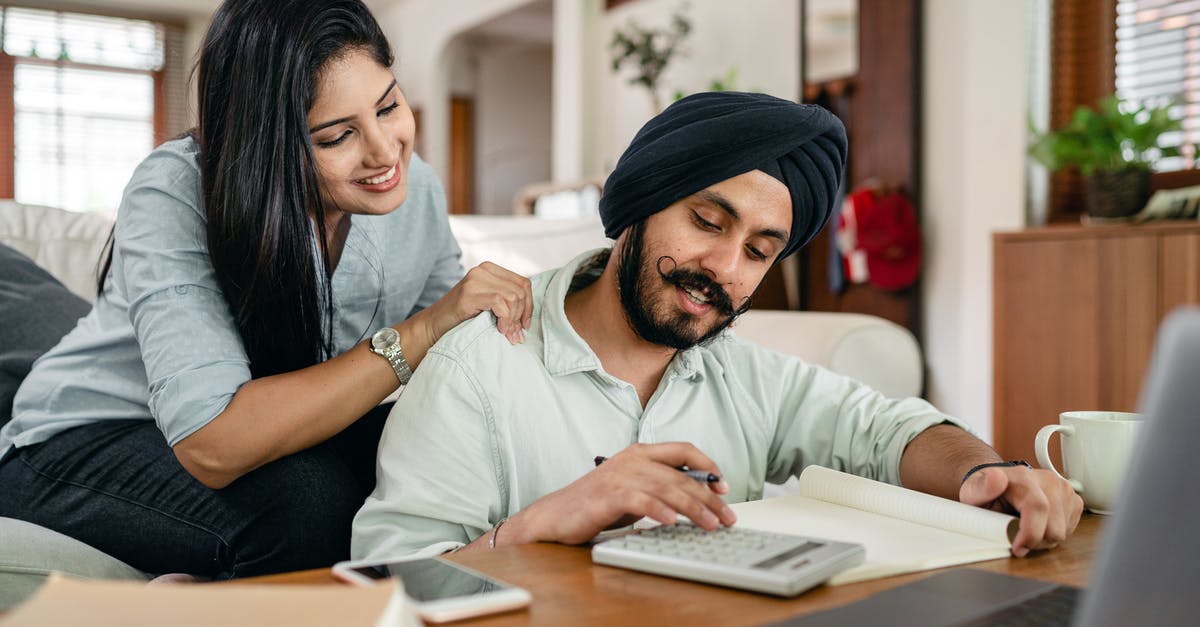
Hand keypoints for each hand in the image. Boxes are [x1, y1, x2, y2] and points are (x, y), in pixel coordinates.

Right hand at [424, 262, 532, 344]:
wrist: (433, 326)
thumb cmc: (461, 319)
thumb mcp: (488, 305)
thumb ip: (506, 302)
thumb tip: (528, 320)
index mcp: (490, 270)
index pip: (523, 283)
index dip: (528, 306)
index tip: (524, 325)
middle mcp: (483, 269)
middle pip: (520, 290)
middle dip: (521, 315)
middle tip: (515, 334)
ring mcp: (475, 279)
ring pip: (512, 296)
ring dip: (513, 319)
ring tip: (507, 334)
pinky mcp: (469, 292)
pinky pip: (500, 302)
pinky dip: (505, 319)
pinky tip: (499, 329)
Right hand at [508, 443, 736, 545]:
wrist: (555, 517)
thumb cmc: (597, 504)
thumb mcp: (635, 490)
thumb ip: (661, 487)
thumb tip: (700, 498)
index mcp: (640, 453)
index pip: (684, 449)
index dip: (708, 466)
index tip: (724, 487)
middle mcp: (632, 459)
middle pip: (682, 475)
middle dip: (709, 498)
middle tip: (727, 516)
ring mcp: (620, 475)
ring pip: (668, 488)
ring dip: (694, 508)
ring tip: (711, 524)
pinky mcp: (609, 494)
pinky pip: (641, 501)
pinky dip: (660, 511)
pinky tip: (672, 522)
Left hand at [959, 465, 1083, 556]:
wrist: (998, 482)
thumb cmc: (986, 490)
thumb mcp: (973, 491)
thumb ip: (981, 488)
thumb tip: (996, 478)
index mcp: (1024, 477)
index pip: (1038, 507)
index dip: (1031, 534)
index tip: (1018, 547)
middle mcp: (1048, 480)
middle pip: (1054, 526)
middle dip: (1035, 541)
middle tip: (1018, 539)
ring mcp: (1064, 489)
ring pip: (1063, 531)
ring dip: (1044, 538)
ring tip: (1026, 528)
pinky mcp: (1074, 499)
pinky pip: (1070, 529)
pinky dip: (1053, 533)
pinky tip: (1039, 524)